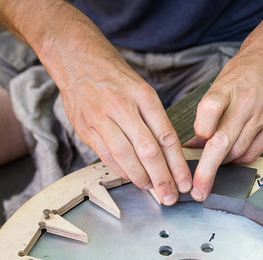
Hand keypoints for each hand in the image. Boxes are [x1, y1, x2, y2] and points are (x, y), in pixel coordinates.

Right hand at [60, 50, 191, 204]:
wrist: (76, 59)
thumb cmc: (116, 78)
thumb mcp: (143, 90)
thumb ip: (156, 120)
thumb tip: (172, 156)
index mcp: (143, 96)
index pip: (166, 137)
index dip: (178, 164)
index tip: (185, 182)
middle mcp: (122, 106)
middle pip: (148, 150)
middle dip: (162, 178)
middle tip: (171, 196)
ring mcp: (101, 118)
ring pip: (126, 156)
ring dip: (141, 178)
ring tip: (152, 189)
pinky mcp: (84, 128)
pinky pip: (106, 156)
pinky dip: (122, 170)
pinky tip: (132, 178)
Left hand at [185, 43, 262, 200]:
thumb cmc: (240, 75)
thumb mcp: (217, 87)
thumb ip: (205, 116)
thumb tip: (191, 147)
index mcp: (227, 88)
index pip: (209, 110)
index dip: (200, 131)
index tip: (192, 145)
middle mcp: (246, 102)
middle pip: (222, 141)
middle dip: (207, 170)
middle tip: (197, 190)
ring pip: (237, 152)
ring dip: (222, 163)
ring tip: (213, 164)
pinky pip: (253, 153)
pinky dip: (238, 160)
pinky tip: (231, 156)